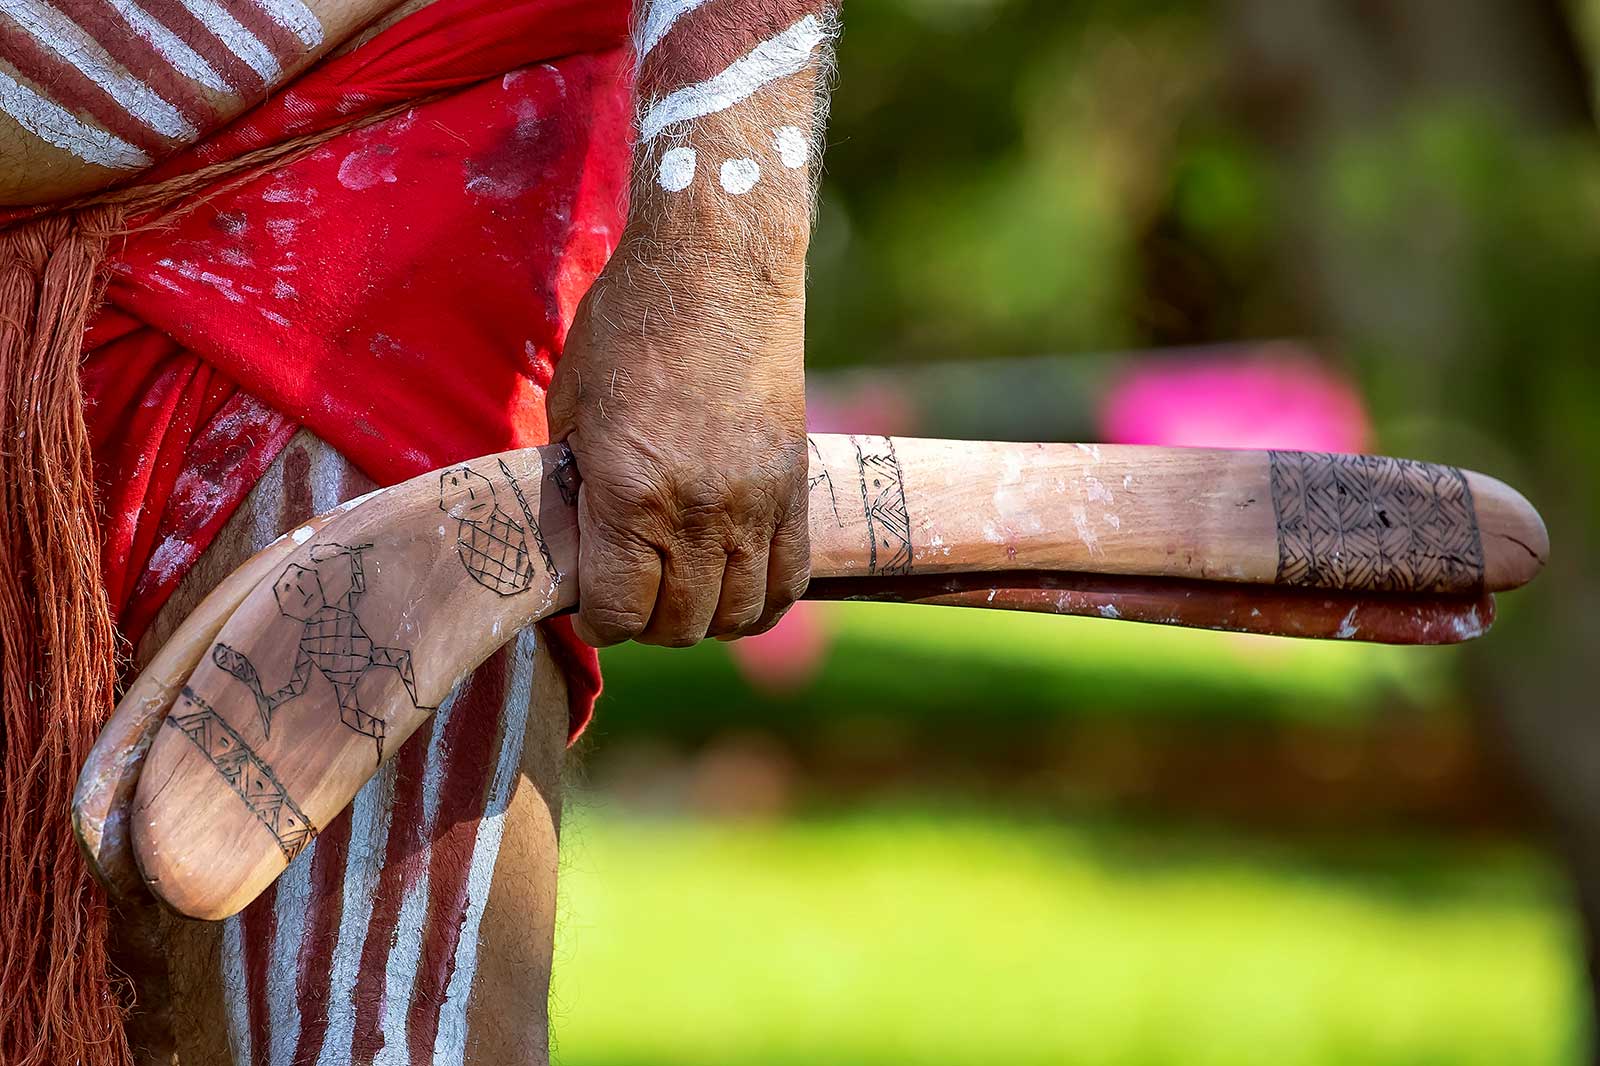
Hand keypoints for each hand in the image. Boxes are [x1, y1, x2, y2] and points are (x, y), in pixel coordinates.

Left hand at [547, 238, 809, 647]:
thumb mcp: (575, 404)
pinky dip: (761, 601)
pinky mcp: (794, 488)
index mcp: (631, 495)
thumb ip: (578, 481)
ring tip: (684, 593)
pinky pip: (789, 580)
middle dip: (647, 624)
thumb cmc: (630, 324)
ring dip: (705, 618)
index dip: (598, 621)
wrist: (717, 266)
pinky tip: (736, 588)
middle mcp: (699, 513)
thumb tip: (578, 536)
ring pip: (737, 614)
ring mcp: (755, 504)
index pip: (620, 612)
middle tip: (633, 596)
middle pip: (680, 624)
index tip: (591, 605)